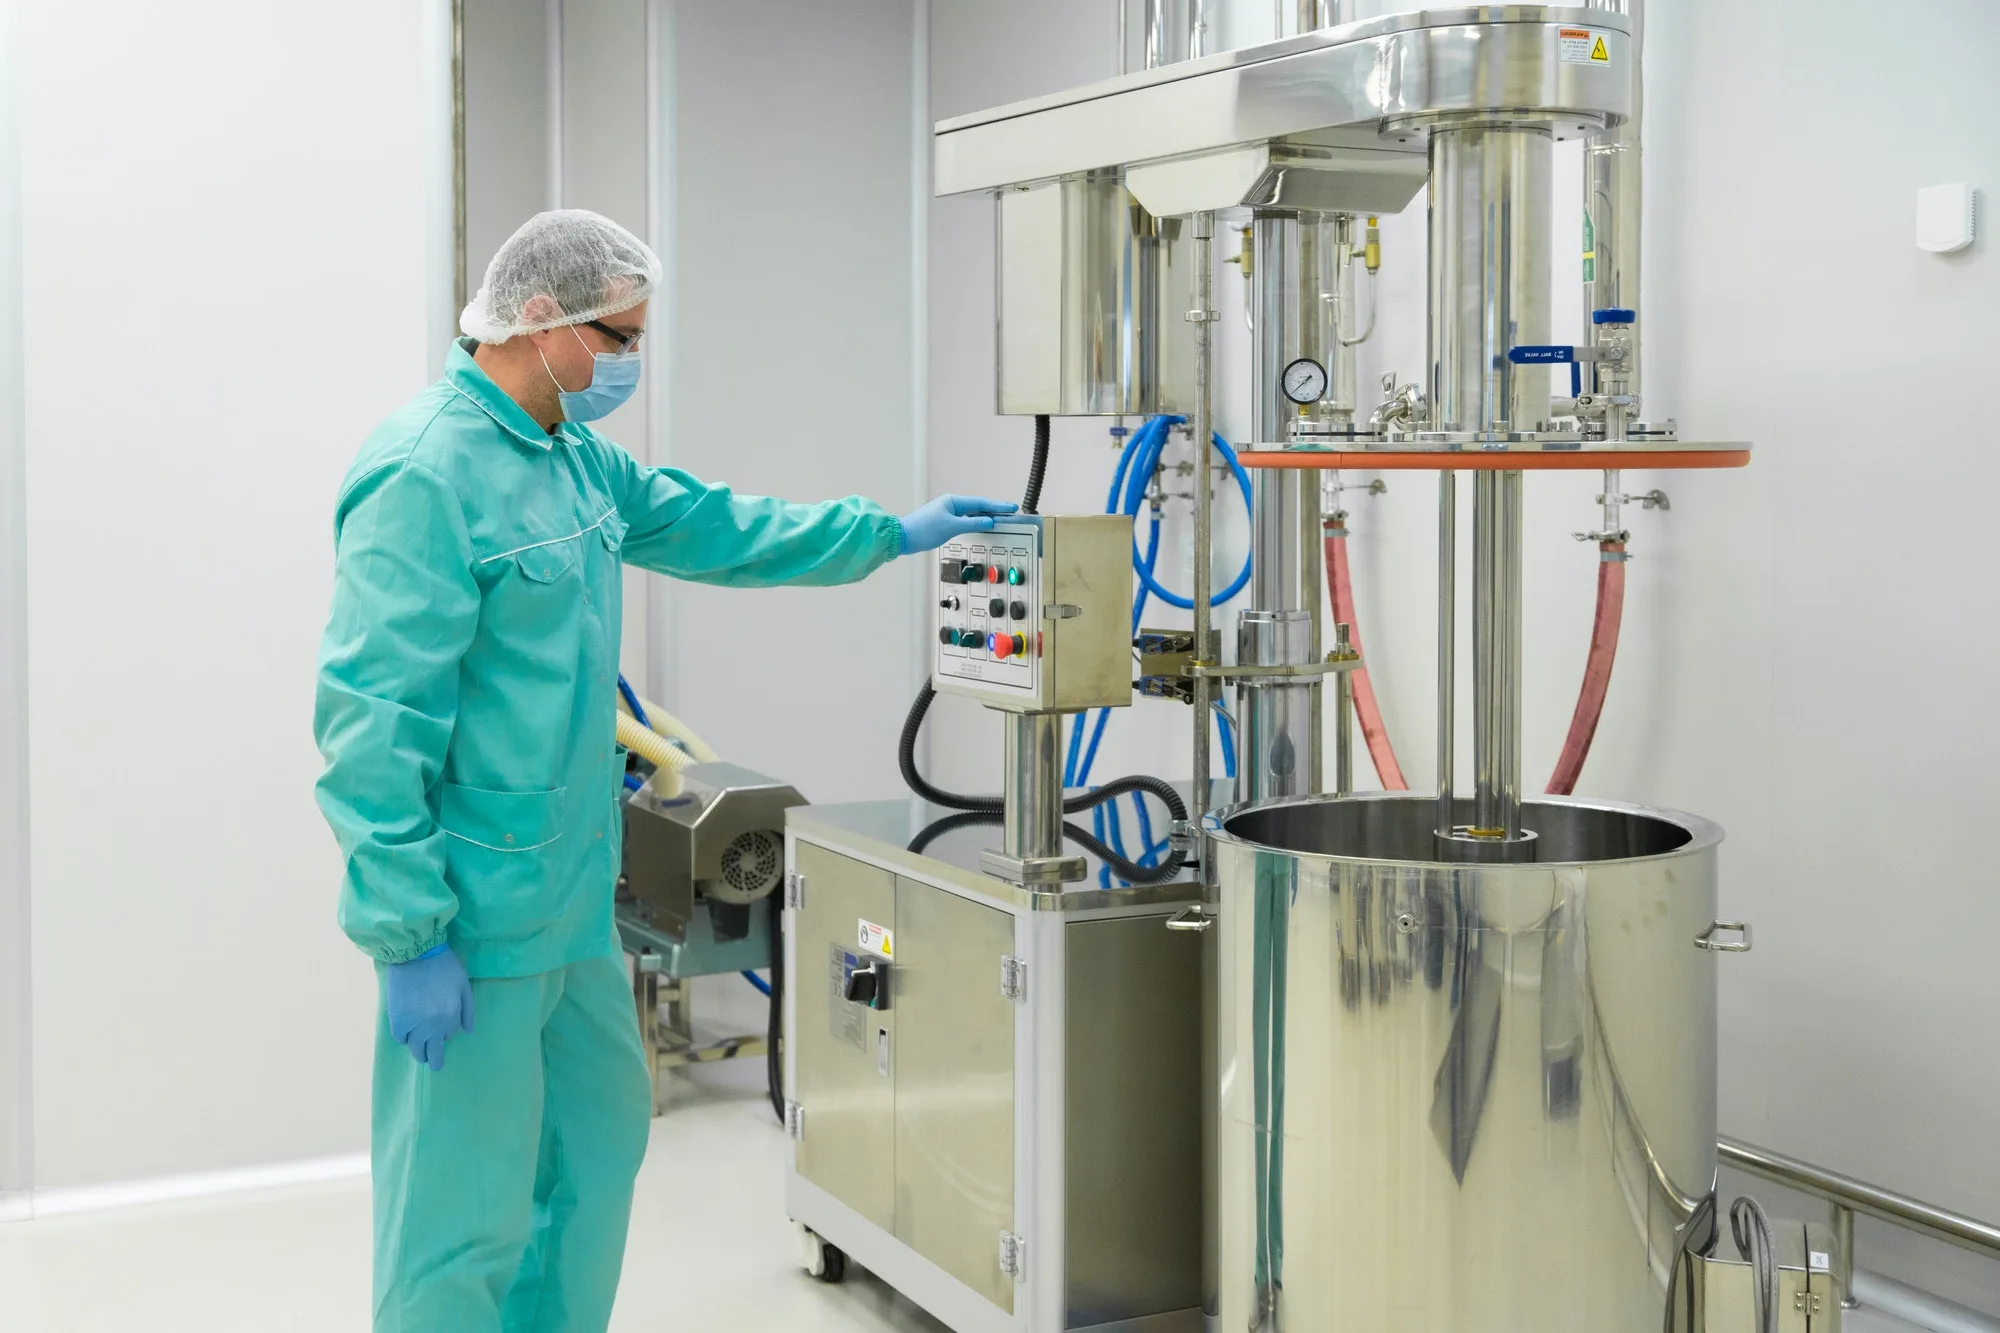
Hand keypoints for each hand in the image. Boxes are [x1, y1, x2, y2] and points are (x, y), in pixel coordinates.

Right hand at [385, 944, 474, 1070]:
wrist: (415, 954)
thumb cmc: (443, 966)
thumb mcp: (463, 985)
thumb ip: (467, 1010)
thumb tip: (468, 1031)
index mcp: (451, 1017)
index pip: (449, 1036)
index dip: (446, 1033)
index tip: (443, 1030)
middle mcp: (433, 1026)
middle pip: (433, 1052)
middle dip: (434, 1059)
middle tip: (433, 1062)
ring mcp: (414, 1025)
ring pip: (415, 1049)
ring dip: (418, 1052)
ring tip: (420, 1053)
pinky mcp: (397, 1020)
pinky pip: (400, 1038)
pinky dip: (403, 1037)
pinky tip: (406, 1033)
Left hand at [897, 495, 1019, 554]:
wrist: (904, 538)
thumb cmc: (922, 529)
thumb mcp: (951, 527)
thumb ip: (972, 524)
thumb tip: (989, 522)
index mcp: (953, 502)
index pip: (980, 503)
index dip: (997, 506)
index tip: (1011, 507)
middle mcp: (951, 505)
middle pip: (978, 507)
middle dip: (994, 509)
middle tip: (1010, 511)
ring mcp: (948, 514)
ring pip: (972, 514)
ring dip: (986, 516)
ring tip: (1000, 518)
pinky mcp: (945, 523)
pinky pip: (966, 520)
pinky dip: (976, 523)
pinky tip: (982, 525)